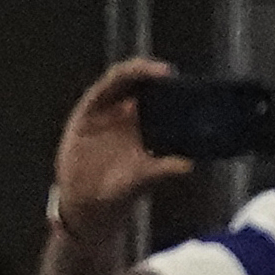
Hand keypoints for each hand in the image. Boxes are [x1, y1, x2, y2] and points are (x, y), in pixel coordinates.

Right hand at [51, 58, 190, 234]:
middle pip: (138, 80)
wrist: (88, 203)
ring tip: (150, 73)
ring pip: (119, 79)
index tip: (180, 80)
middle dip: (151, 70)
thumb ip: (164, 168)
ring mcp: (103, 110)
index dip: (166, 84)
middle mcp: (123, 110)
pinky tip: (121, 83)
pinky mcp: (85, 115)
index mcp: (142, 121)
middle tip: (168, 72)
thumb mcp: (144, 177)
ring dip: (133, 71)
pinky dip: (108, 86)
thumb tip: (189, 164)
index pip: (155, 93)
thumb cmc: (120, 187)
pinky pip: (97, 93)